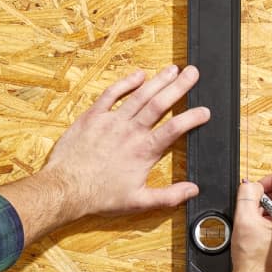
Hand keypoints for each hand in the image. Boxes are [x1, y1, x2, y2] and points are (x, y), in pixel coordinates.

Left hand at [42, 65, 209, 217]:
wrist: (65, 189)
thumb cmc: (100, 197)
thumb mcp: (139, 202)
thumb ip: (169, 196)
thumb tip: (193, 190)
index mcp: (144, 151)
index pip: (175, 128)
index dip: (192, 118)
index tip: (205, 111)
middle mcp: (131, 131)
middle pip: (160, 103)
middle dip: (179, 86)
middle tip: (193, 73)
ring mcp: (111, 121)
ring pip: (139, 95)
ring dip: (158, 80)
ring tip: (173, 69)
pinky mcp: (93, 117)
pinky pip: (111, 94)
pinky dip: (125, 83)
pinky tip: (138, 74)